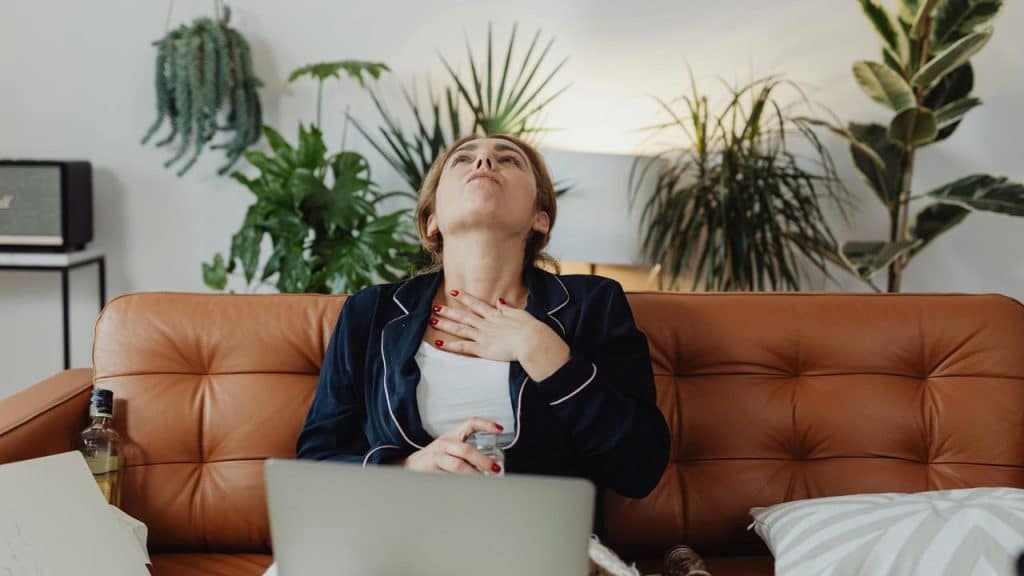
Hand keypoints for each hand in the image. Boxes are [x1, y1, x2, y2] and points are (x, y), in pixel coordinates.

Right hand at [401, 417, 504, 474]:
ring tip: (483, 480)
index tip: (500, 430)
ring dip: (473, 473)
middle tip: (494, 468)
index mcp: (453, 435)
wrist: (411, 464)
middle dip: (483, 460)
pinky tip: (468, 487)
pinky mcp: (431, 470)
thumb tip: (494, 464)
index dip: (486, 424)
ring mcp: (437, 457)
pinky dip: (460, 482)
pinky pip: (448, 477)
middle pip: (467, 450)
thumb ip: (469, 452)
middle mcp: (445, 444)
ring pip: (458, 465)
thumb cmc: (436, 456)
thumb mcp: (451, 446)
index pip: (471, 424)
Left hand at [432, 290, 569, 379]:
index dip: (464, 298)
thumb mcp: (519, 314)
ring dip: (445, 324)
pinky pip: (462, 346)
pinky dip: (450, 345)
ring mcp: (482, 335)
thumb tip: (499, 301)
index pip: (476, 304)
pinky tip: (439, 343)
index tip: (454, 292)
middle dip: (448, 311)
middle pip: (463, 315)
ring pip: (459, 329)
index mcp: (495, 315)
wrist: (531, 340)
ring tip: (432, 321)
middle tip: (435, 307)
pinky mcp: (482, 348)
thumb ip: (507, 309)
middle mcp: (486, 324)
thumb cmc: (530, 328)